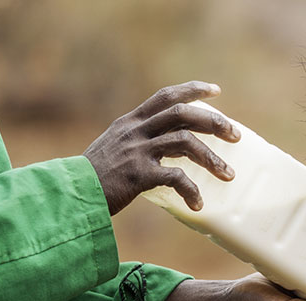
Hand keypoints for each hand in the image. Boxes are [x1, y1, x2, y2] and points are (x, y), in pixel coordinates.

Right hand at [84, 81, 239, 215]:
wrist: (68, 196)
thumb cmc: (94, 179)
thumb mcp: (114, 149)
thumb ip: (138, 143)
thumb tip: (169, 149)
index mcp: (130, 122)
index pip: (166, 96)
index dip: (192, 90)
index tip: (216, 91)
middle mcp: (135, 131)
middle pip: (183, 115)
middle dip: (215, 123)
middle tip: (236, 136)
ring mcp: (137, 151)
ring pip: (185, 143)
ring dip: (212, 159)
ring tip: (229, 175)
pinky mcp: (137, 175)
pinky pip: (175, 177)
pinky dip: (191, 191)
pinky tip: (198, 204)